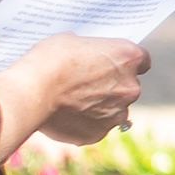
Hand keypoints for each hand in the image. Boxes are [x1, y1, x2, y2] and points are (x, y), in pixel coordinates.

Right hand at [0, 33, 149, 150]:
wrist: (33, 91)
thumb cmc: (51, 59)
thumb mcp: (74, 41)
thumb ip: (92, 52)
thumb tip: (90, 59)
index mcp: (128, 58)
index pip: (141, 59)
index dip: (125, 61)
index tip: (114, 64)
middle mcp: (131, 87)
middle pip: (128, 86)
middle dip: (112, 85)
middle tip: (87, 83)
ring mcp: (117, 114)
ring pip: (114, 110)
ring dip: (100, 106)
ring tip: (72, 101)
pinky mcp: (99, 133)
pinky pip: (96, 127)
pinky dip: (85, 123)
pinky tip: (66, 115)